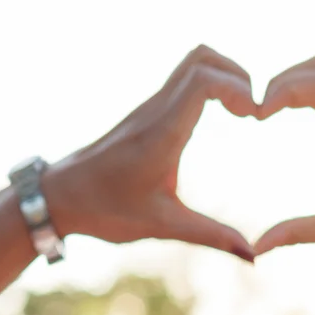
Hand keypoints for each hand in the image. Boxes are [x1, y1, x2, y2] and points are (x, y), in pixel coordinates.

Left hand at [41, 45, 257, 259]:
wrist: (60, 195)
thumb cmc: (105, 209)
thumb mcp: (162, 226)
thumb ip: (211, 236)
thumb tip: (253, 256)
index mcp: (162, 133)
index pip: (203, 80)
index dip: (238, 87)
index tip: (254, 116)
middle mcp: (156, 110)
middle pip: (201, 58)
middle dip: (237, 74)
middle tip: (253, 109)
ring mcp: (150, 106)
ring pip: (192, 63)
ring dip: (225, 76)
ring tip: (244, 110)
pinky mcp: (148, 111)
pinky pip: (184, 80)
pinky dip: (211, 84)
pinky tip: (223, 115)